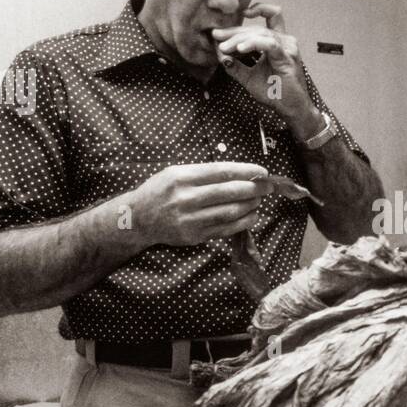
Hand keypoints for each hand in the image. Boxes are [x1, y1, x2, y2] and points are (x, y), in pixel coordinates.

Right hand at [129, 162, 274, 246]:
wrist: (138, 219)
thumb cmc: (160, 191)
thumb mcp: (175, 172)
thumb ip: (203, 172)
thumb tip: (240, 173)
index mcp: (181, 177)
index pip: (221, 172)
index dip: (246, 171)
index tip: (262, 171)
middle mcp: (185, 198)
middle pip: (229, 192)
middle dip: (254, 188)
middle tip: (268, 186)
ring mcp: (190, 219)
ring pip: (230, 212)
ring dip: (251, 205)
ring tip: (260, 199)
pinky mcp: (194, 236)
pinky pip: (225, 229)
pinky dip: (243, 222)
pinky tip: (252, 215)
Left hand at [212, 5, 323, 136]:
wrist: (291, 108)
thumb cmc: (275, 93)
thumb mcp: (248, 78)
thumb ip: (235, 66)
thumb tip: (220, 55)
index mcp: (277, 43)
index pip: (257, 26)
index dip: (238, 27)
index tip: (218, 33)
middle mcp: (284, 41)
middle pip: (257, 27)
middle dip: (234, 31)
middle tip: (216, 36)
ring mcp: (288, 47)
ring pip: (261, 33)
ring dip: (240, 39)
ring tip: (224, 46)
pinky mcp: (288, 57)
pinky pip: (269, 44)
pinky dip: (253, 43)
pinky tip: (240, 48)